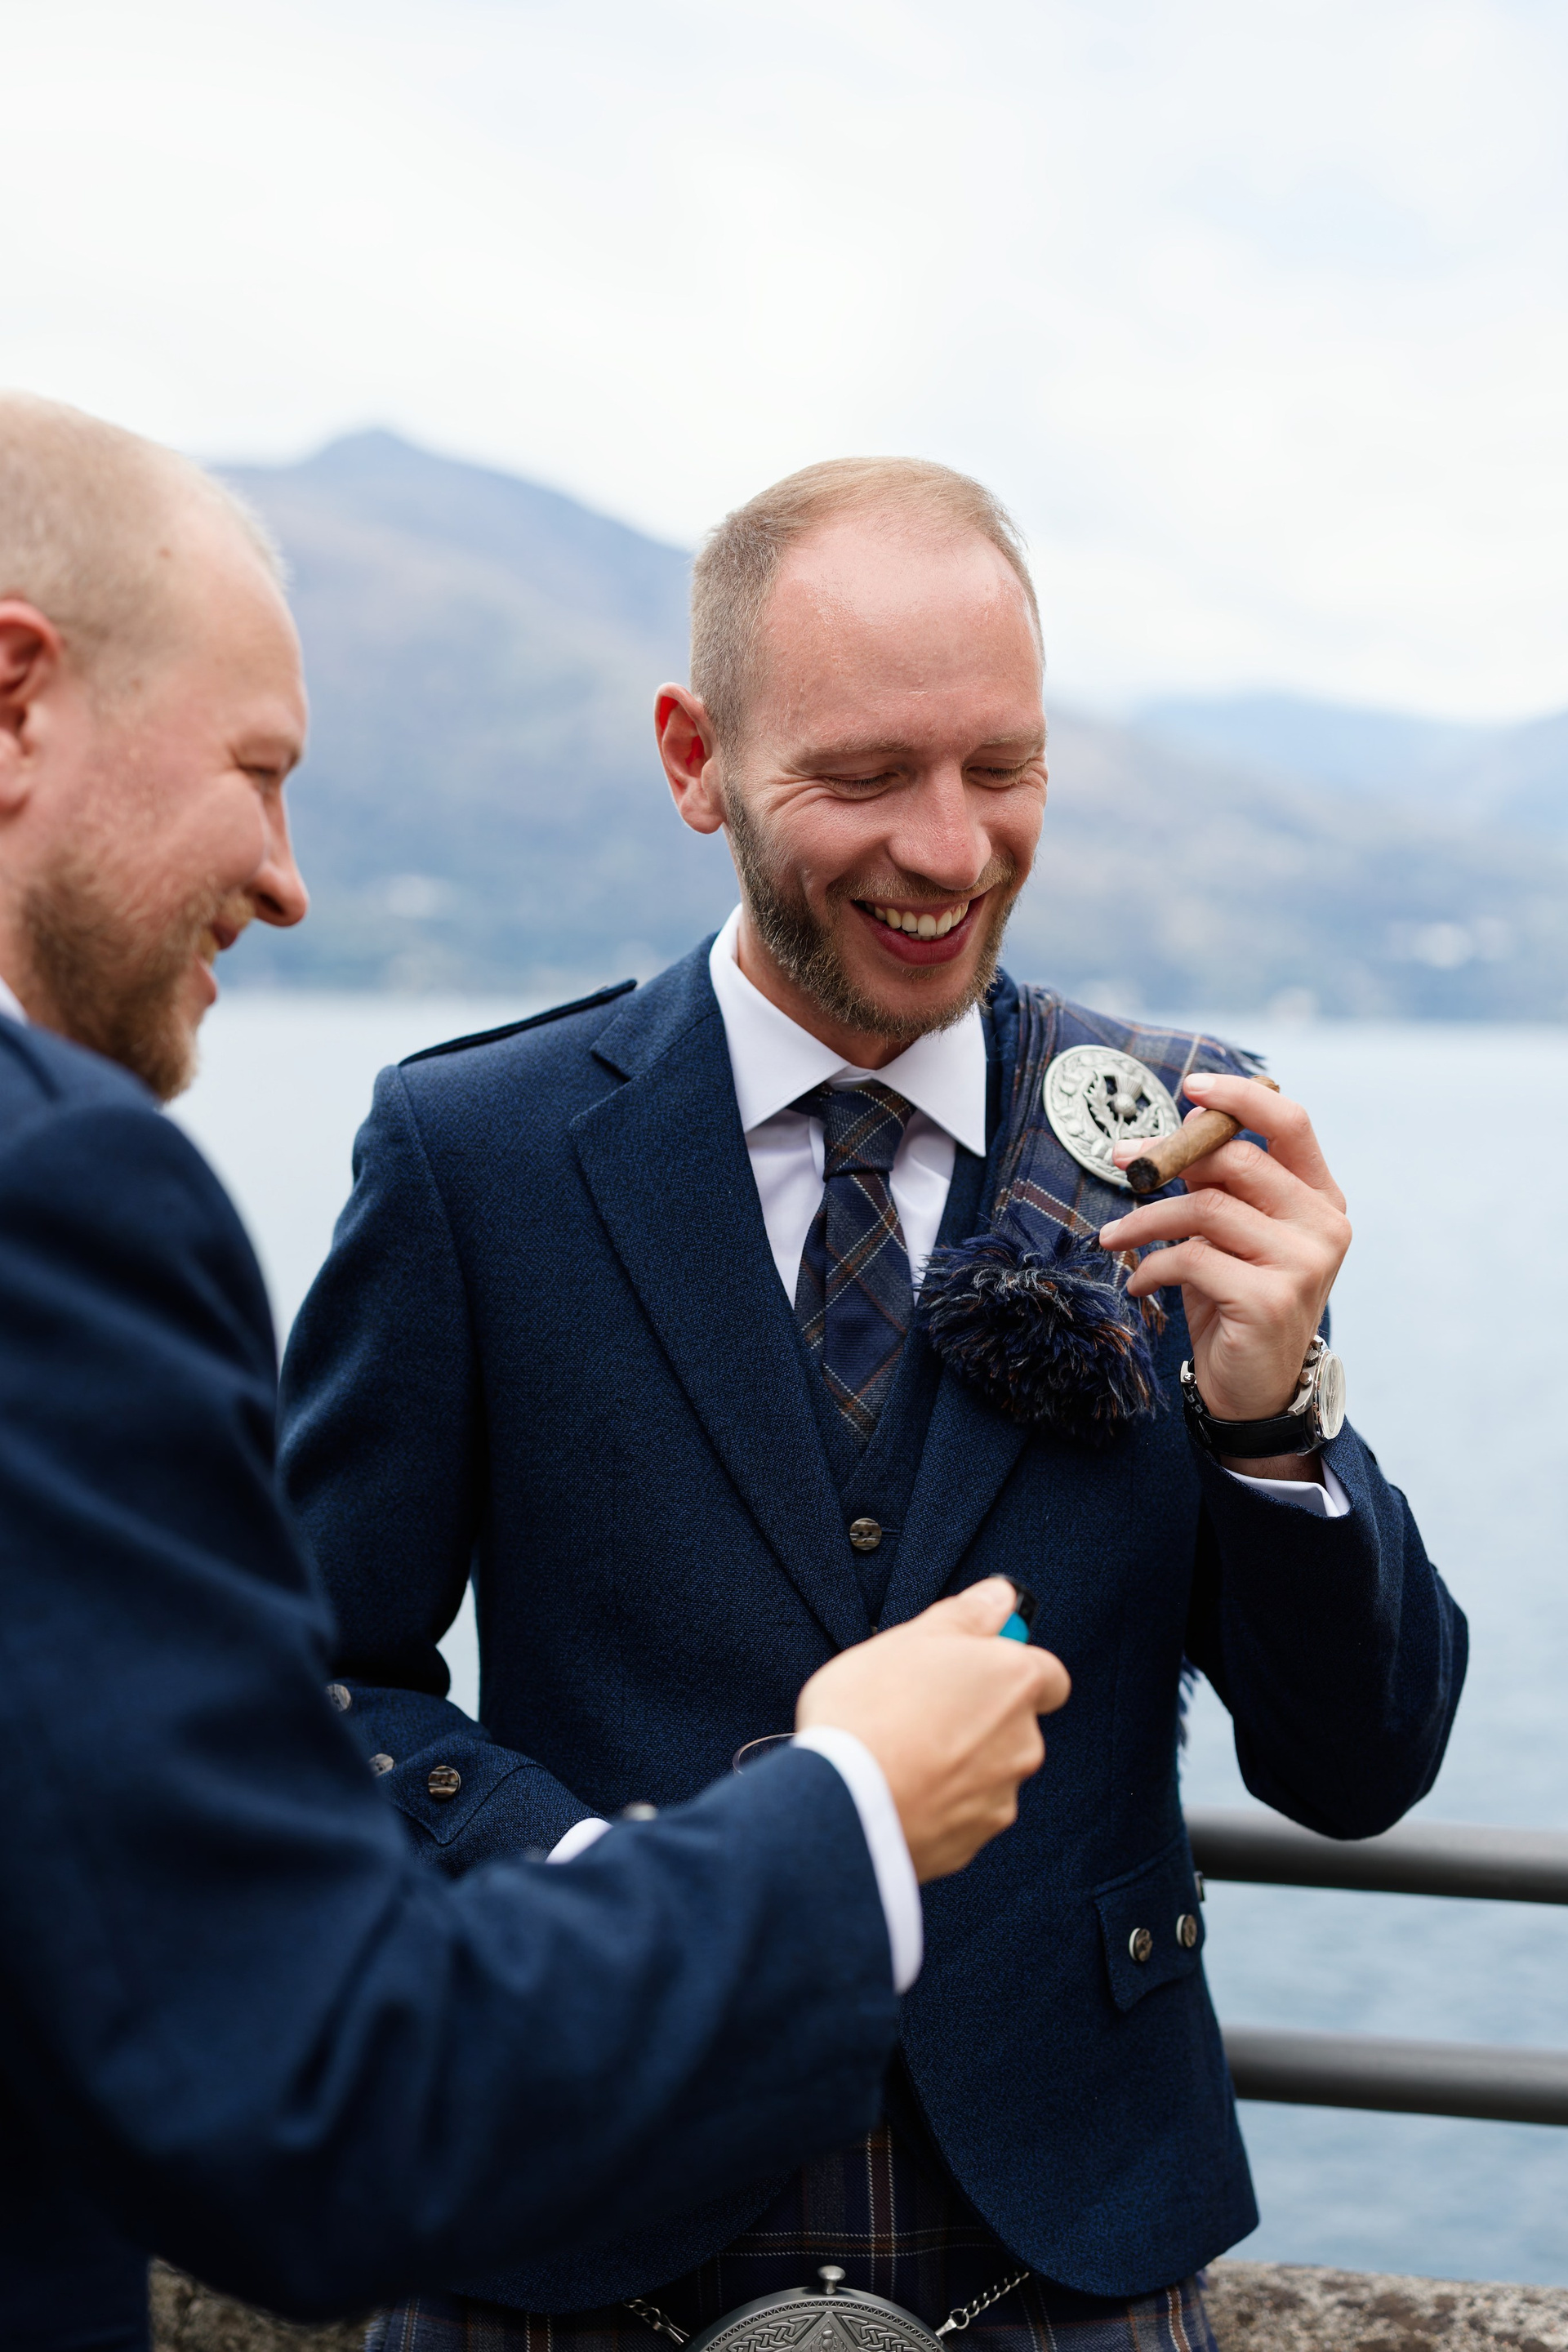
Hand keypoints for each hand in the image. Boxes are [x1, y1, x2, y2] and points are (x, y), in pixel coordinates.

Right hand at [795, 1578, 1069, 1880]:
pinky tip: (896, 1788)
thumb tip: (1000, 1597)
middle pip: (1013, 1723)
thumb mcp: (910, 1638)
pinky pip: (963, 1813)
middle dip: (976, 1716)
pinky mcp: (973, 1842)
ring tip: (898, 1751)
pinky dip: (939, 1801)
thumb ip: (966, 1615)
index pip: (1046, 1673)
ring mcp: (1000, 1797)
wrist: (841, 1804)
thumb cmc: (870, 1709)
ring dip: (957, 1761)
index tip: (971, 1665)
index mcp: (1015, 1683)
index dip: (1010, 1667)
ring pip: (987, 1770)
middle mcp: (1023, 1742)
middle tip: (918, 1706)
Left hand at [1098, 1073, 1350, 1479]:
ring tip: (1114, 1237)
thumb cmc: (1235, 1299)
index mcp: (1321, 1197)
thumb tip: (1156, 1144)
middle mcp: (1324, 1225)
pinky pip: (1192, 1259)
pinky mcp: (1271, 1301)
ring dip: (1146, 1220)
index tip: (1190, 1086)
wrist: (1253, 1388)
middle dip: (1167, 1160)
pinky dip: (1152, 1266)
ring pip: (1205, 1209)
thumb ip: (1213, 1186)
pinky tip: (1140, 1282)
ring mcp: (1305, 1264)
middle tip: (1124, 1167)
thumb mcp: (1229, 1235)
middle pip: (1235, 1160)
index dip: (1238, 1098)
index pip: (1291, 1123)